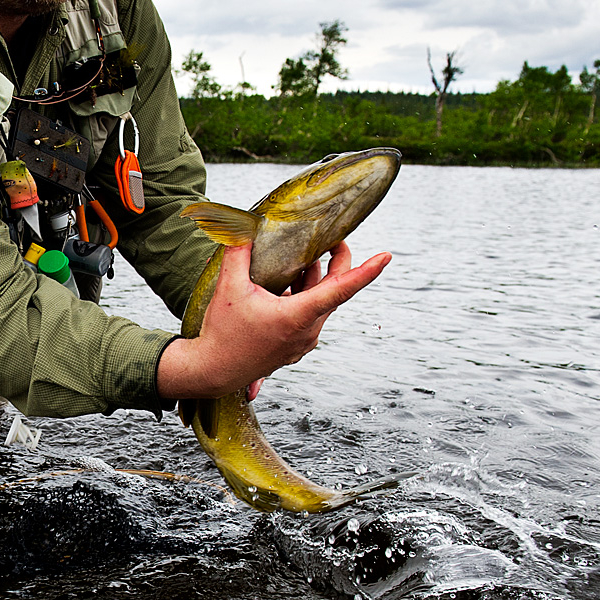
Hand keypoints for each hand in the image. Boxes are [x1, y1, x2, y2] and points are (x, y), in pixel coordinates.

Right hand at [157, 241, 389, 400]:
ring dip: (314, 281)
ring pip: (320, 304)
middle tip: (333, 239)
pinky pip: (309, 317)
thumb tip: (242, 229)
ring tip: (299, 260)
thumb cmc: (222, 333)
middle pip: (333, 291)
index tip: (386, 257)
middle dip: (335, 263)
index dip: (367, 271)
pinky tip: (284, 287)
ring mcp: (303, 342)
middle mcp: (308, 331)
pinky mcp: (295, 348)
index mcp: (298, 316)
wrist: (213, 371)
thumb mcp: (228, 289)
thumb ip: (237, 254)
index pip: (341, 289)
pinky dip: (303, 298)